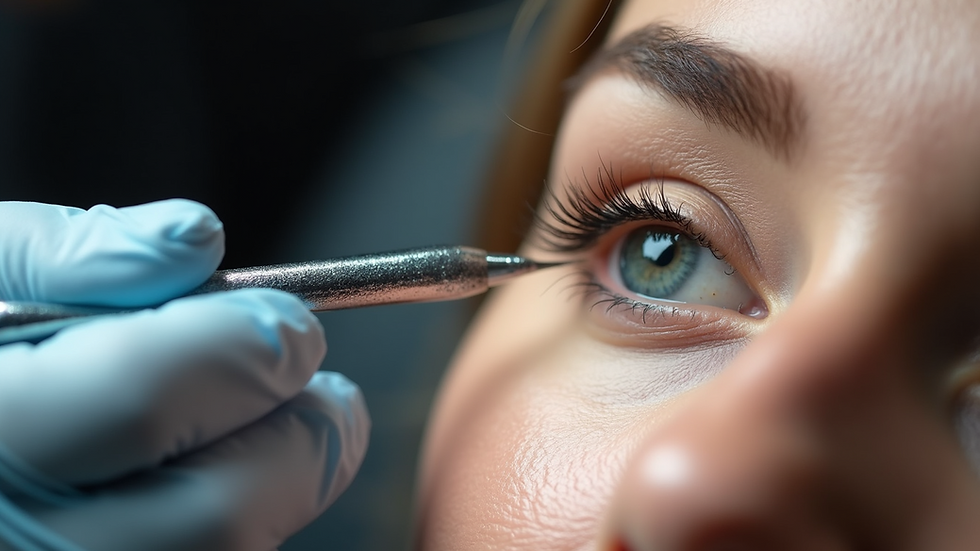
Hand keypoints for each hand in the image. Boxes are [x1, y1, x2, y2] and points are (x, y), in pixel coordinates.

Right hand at [0, 200, 368, 550]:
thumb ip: (65, 251)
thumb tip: (194, 240)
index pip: (142, 399)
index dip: (247, 352)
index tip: (294, 326)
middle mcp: (12, 536)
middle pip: (215, 515)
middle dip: (301, 440)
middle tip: (324, 390)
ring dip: (283, 490)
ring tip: (281, 430)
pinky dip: (237, 529)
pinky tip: (221, 479)